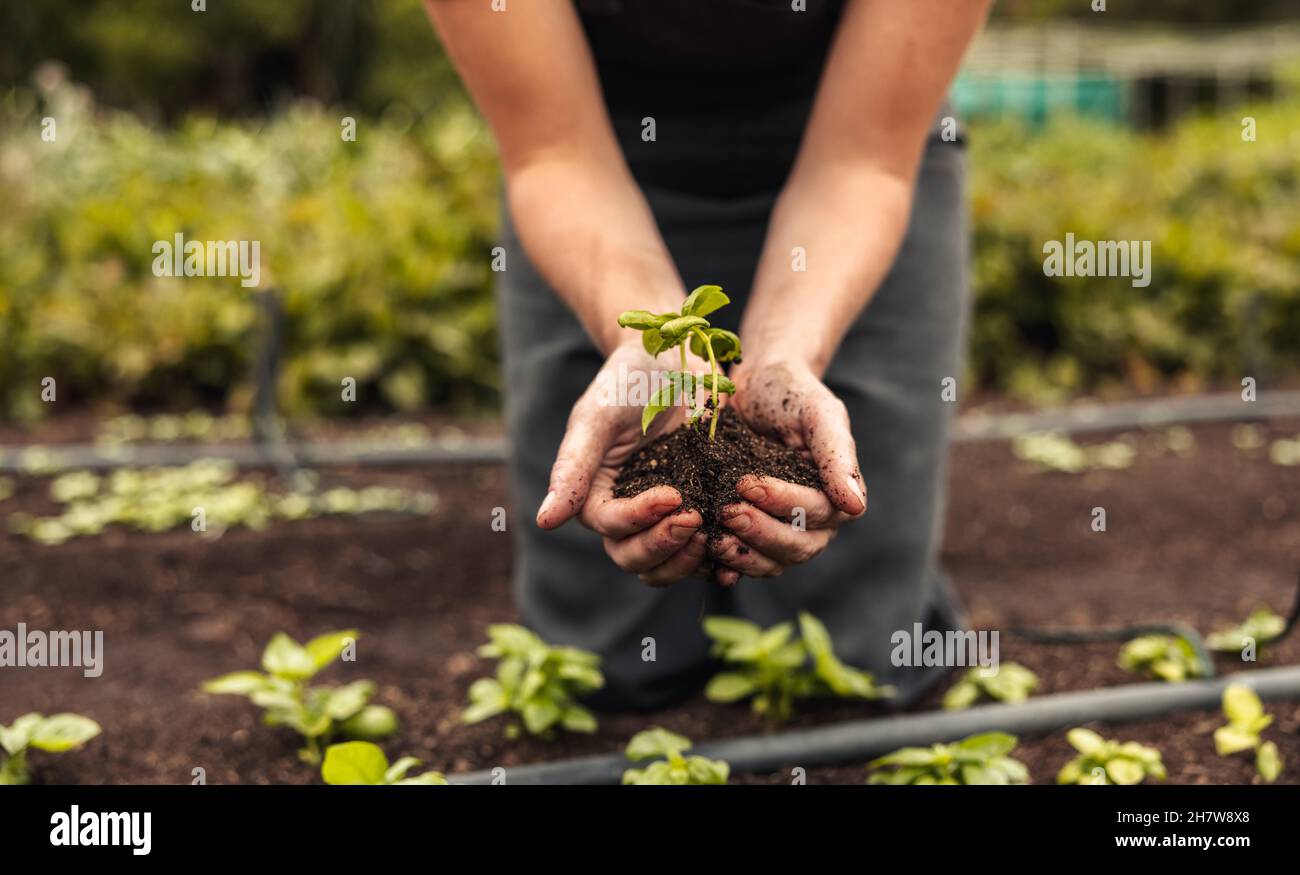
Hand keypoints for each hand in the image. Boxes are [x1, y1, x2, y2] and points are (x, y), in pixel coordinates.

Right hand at [535, 340, 710, 586]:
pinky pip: (706, 552)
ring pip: (667, 565)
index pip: (610, 526)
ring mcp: (666, 516)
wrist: (676, 359)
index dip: (638, 520)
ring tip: (714, 534)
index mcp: (597, 493)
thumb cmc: (628, 380)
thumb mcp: (598, 416)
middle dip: (663, 546)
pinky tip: (738, 551)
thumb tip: (544, 521)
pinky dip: (718, 558)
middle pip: (634, 557)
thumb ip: (573, 467)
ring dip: (688, 561)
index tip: (672, 496)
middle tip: (695, 520)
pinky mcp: (702, 511)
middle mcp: (628, 512)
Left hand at [714, 358, 866, 582]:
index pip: (818, 513)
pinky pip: (746, 563)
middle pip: (798, 546)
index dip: (784, 503)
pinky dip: (729, 567)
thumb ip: (837, 455)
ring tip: (714, 538)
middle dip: (761, 532)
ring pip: (773, 562)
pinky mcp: (752, 536)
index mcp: (837, 493)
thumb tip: (855, 507)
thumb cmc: (789, 394)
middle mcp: (815, 521)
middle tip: (728, 510)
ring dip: (745, 555)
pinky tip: (710, 561)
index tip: (748, 484)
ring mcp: (783, 531)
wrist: (752, 389)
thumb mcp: (817, 412)